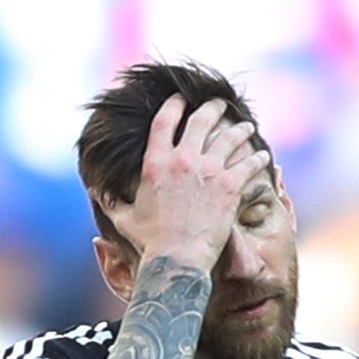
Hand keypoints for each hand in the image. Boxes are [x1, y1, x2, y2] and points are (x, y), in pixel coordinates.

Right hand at [99, 95, 270, 270]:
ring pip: (230, 138)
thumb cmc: (150, 242)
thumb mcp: (123, 219)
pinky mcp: (230, 186)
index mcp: (155, 163)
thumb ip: (109, 201)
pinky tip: (264, 156)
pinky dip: (257, 158)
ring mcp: (208, 171)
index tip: (181, 99)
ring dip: (240, 129)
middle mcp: (182, 160)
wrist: (178, 260)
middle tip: (219, 104)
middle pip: (200, 121)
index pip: (164, 121)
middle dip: (212, 108)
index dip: (173, 106)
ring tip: (247, 126)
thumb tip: (94, 190)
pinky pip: (248, 164)